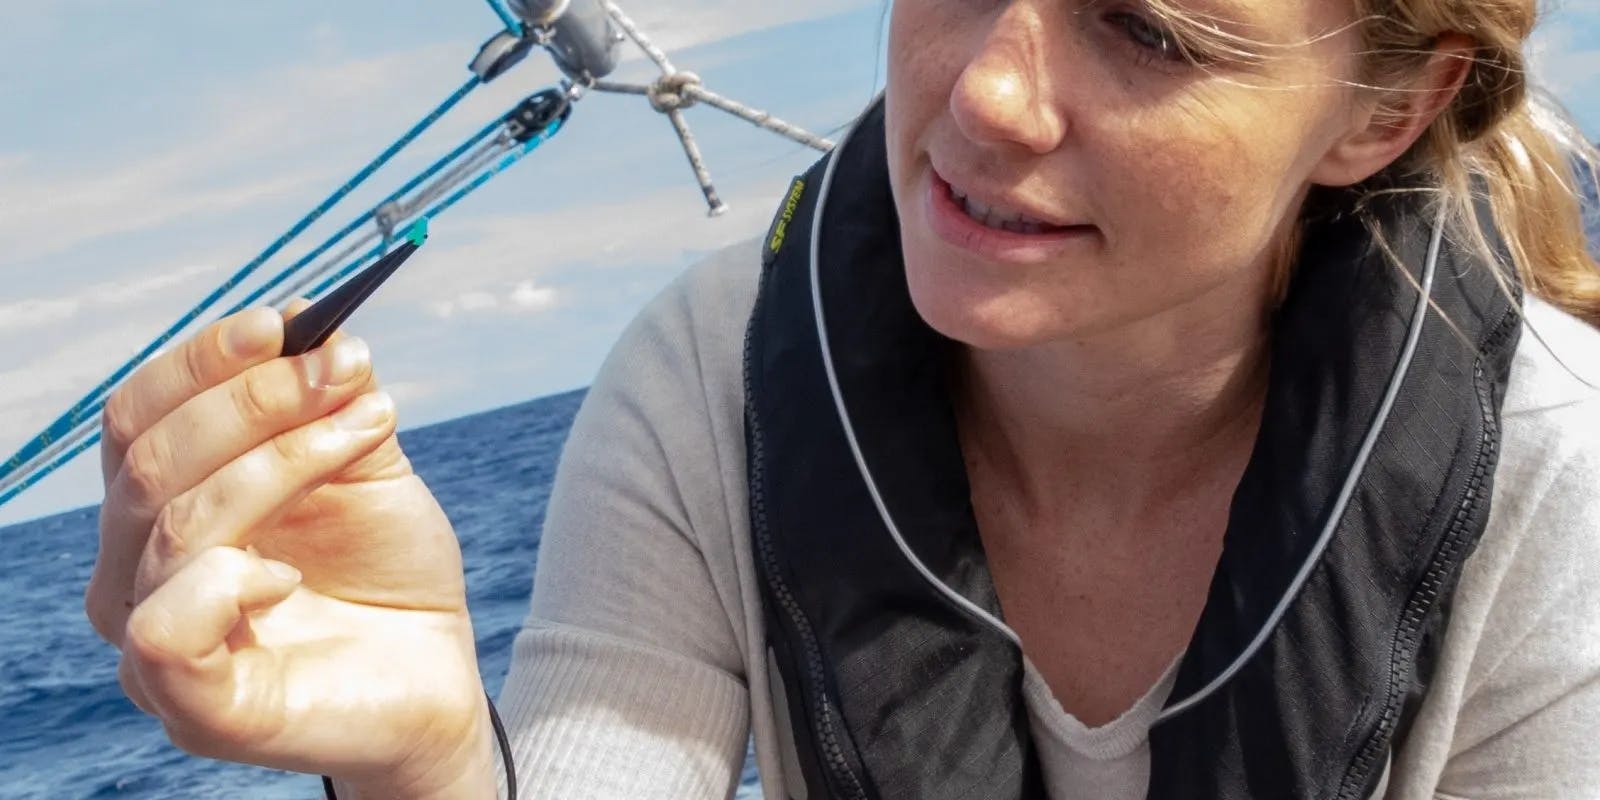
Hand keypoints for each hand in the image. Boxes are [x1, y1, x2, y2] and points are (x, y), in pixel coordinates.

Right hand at [85, 303, 496, 796]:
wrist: (438, 670)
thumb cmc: (388, 569)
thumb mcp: (366, 463)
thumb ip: (329, 397)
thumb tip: (309, 321)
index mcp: (161, 503)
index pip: (137, 415)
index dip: (201, 360)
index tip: (283, 322)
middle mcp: (136, 569)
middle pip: (148, 458)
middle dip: (254, 399)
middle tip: (345, 371)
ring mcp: (153, 642)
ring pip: (172, 524)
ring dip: (279, 460)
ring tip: (365, 432)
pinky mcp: (192, 707)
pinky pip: (164, 627)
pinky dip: (231, 582)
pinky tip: (290, 576)